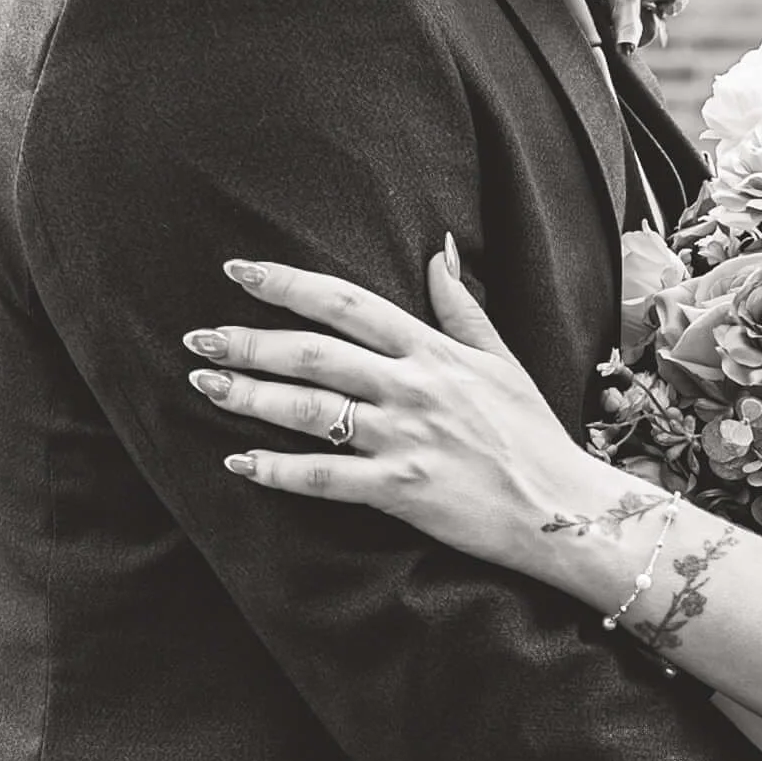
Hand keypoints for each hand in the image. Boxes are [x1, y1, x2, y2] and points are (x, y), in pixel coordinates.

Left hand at [184, 250, 616, 571]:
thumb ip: (461, 308)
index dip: (288, 284)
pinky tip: (239, 463)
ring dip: (250, 397)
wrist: (563, 509)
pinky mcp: (402, 489)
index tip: (239, 271)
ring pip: (310, 411)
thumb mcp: (502, 361)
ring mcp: (406, 439)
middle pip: (314, 354)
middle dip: (249, 342)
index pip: (347, 304)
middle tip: (198, 339)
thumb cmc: (532, 435)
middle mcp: (414, 387)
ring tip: (205, 388)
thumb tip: (439, 251)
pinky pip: (326, 478)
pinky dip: (278, 471)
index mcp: (434, 350)